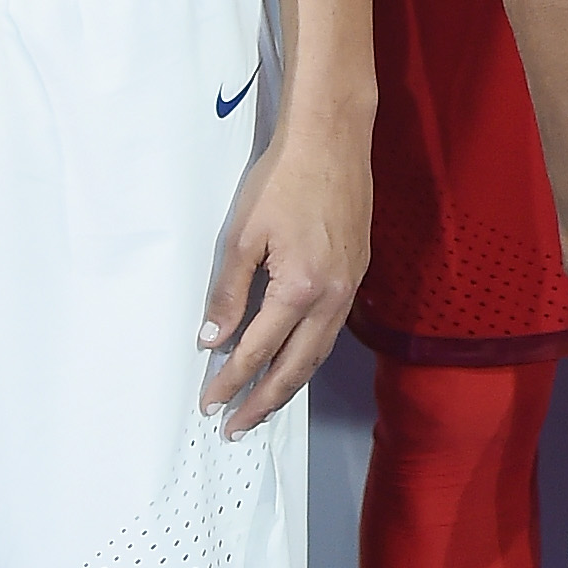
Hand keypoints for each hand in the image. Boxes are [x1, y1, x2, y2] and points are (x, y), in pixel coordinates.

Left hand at [198, 91, 369, 434]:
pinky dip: (308, 355)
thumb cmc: (284, 179)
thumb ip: (228, 292)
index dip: (231, 381)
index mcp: (301, 289)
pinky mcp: (356, 275)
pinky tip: (292, 360)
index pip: (259, 352)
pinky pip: (330, 331)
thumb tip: (213, 338)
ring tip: (262, 405)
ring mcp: (349, 289)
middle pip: (295, 368)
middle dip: (263, 402)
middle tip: (236, 427)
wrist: (334, 140)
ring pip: (318, 354)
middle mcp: (332, 299)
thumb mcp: (242, 235)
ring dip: (288, 385)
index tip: (211, 403)